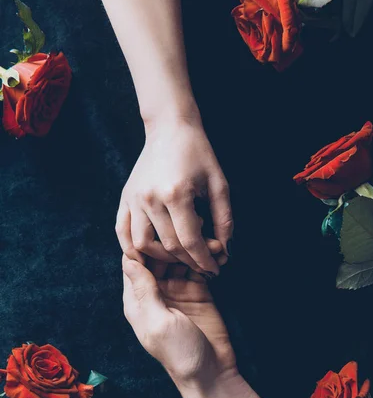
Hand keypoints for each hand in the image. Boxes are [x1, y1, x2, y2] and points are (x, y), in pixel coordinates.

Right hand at [116, 116, 232, 275]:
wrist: (170, 128)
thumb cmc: (198, 154)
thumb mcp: (219, 184)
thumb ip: (224, 220)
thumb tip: (226, 250)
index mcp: (176, 194)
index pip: (190, 241)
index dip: (204, 260)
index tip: (215, 270)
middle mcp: (151, 199)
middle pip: (168, 246)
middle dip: (189, 261)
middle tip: (203, 264)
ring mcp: (134, 198)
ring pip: (142, 244)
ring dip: (161, 258)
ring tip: (179, 257)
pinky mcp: (125, 197)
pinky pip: (122, 231)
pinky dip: (132, 248)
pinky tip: (148, 255)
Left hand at [122, 240, 236, 388]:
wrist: (212, 373)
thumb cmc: (179, 353)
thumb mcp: (158, 322)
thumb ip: (145, 291)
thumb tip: (128, 259)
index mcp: (138, 301)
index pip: (134, 263)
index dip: (145, 244)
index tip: (159, 226)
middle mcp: (156, 292)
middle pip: (158, 257)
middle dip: (173, 241)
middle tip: (191, 227)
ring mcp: (178, 291)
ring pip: (180, 260)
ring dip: (194, 248)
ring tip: (211, 241)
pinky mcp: (198, 292)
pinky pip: (199, 268)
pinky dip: (207, 258)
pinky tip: (218, 252)